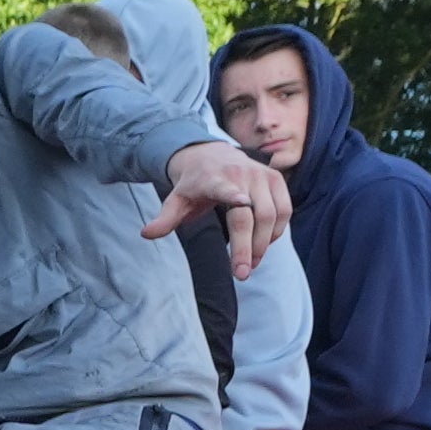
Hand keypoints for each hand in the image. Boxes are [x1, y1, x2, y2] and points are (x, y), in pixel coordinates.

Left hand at [144, 139, 290, 274]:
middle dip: (248, 247)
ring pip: (272, 215)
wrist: (211, 155)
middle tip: (242, 274)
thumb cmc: (193, 184)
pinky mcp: (276, 179)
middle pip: (251, 215)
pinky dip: (275, 232)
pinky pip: (284, 211)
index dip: (233, 194)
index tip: (241, 201)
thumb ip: (165, 218)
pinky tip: (262, 244)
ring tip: (251, 264)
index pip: (224, 188)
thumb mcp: (176, 200)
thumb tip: (146, 234)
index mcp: (213, 179)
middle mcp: (241, 175)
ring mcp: (261, 175)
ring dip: (264, 244)